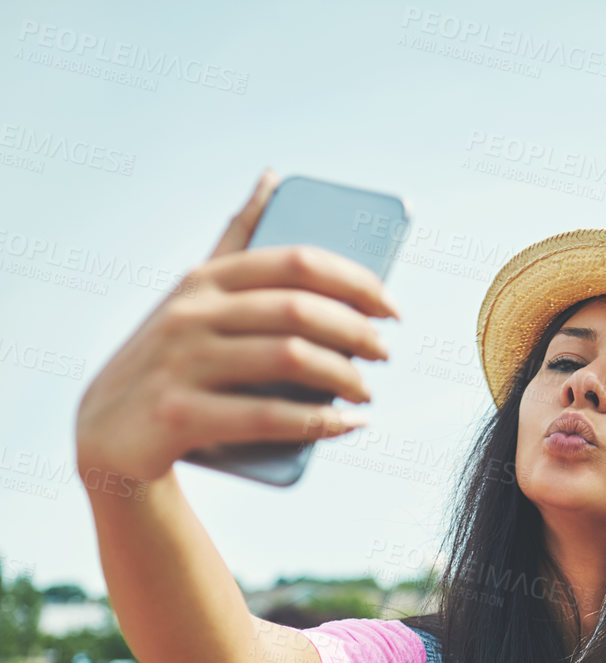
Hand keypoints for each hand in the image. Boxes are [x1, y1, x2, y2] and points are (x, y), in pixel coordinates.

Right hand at [74, 167, 400, 488]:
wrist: (108, 434)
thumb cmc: (171, 362)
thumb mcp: (194, 295)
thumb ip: (235, 242)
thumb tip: (273, 178)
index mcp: (206, 281)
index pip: (295, 263)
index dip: (355, 282)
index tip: (391, 308)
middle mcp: (192, 313)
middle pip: (298, 310)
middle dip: (356, 332)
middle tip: (385, 354)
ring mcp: (183, 363)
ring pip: (287, 359)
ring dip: (343, 378)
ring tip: (367, 394)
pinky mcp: (179, 415)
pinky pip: (266, 417)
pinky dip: (317, 423)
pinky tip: (347, 426)